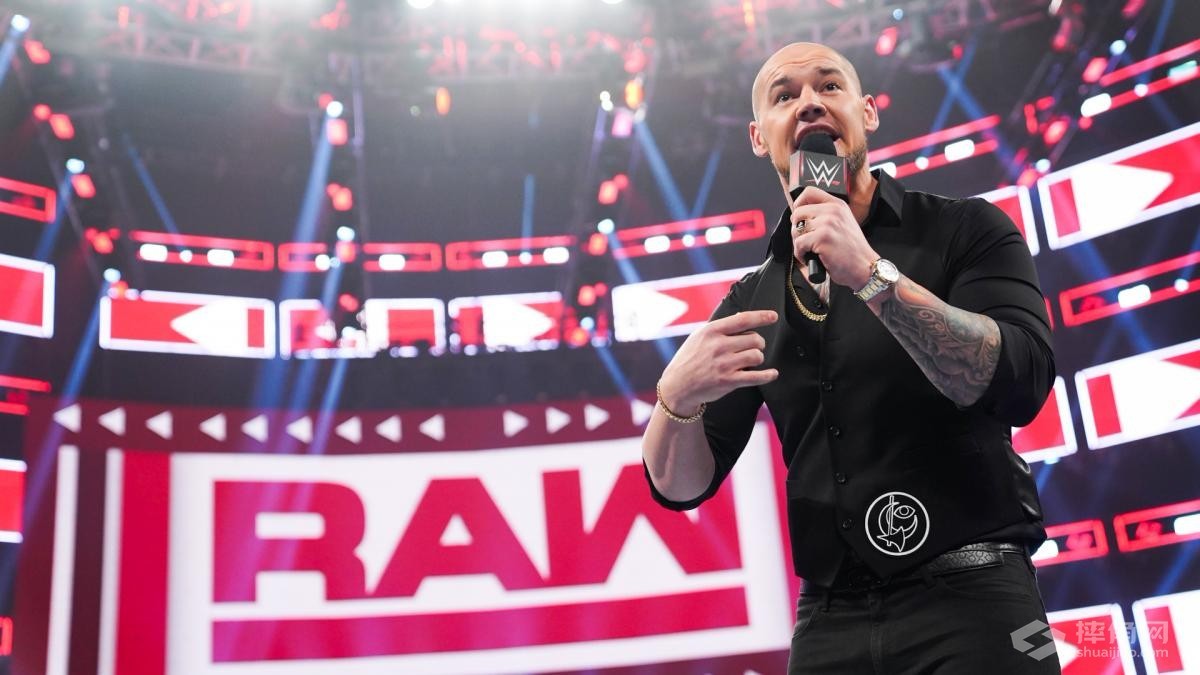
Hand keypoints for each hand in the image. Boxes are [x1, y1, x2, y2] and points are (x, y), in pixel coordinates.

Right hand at [658, 310, 779, 413]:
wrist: (677, 386)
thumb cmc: (689, 359)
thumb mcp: (699, 337)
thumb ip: (720, 328)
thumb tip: (742, 317)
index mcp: (712, 331)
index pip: (743, 319)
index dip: (761, 317)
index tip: (773, 316)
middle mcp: (718, 346)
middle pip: (755, 339)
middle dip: (758, 343)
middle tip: (752, 347)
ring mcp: (724, 364)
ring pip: (757, 356)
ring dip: (758, 358)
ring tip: (751, 360)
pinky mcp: (728, 381)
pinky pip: (756, 376)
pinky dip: (768, 375)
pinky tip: (772, 374)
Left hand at [790, 186, 877, 289]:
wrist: (865, 266)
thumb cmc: (853, 251)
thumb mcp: (843, 223)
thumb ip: (826, 215)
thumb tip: (801, 215)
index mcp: (837, 205)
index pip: (809, 192)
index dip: (798, 204)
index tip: (799, 217)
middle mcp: (832, 211)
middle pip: (797, 213)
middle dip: (797, 230)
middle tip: (805, 241)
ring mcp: (827, 223)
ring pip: (796, 230)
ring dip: (798, 243)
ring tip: (809, 250)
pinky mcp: (822, 238)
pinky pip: (798, 244)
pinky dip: (800, 254)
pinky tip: (811, 257)